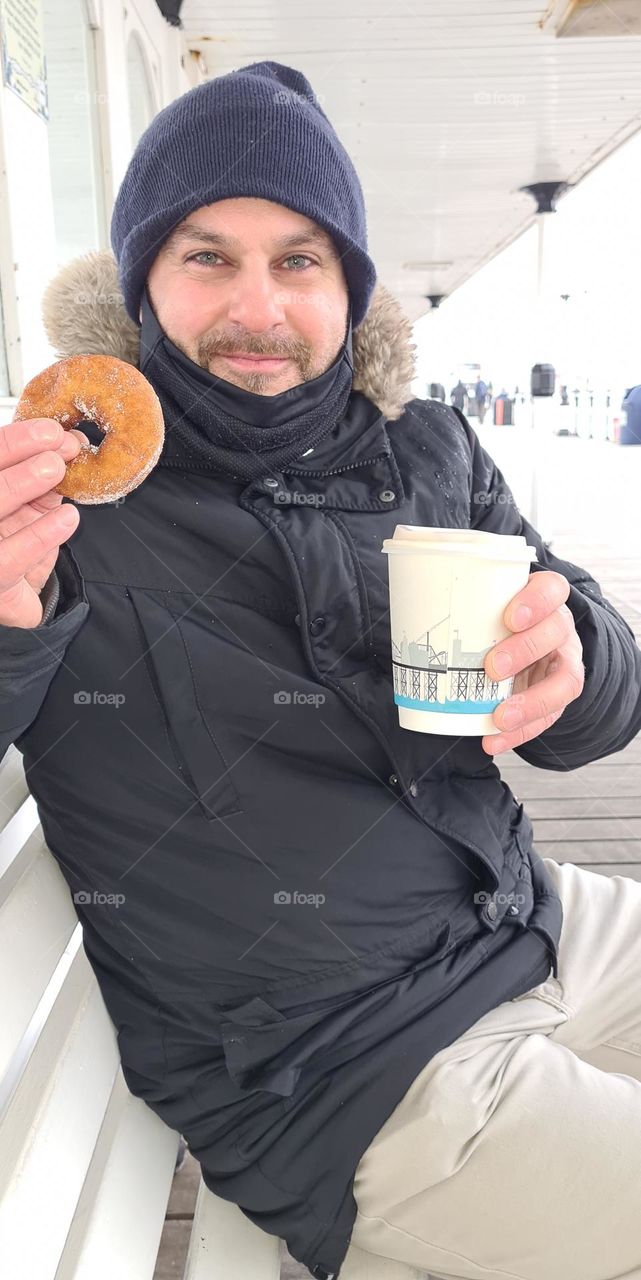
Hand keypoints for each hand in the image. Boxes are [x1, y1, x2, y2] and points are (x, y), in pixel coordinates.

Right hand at [0, 418, 86, 628]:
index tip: (49, 429)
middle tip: (55, 443)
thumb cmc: (12, 543)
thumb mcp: (28, 509)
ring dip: (21, 484)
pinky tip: (68, 519)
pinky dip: (40, 535)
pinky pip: (11, 558)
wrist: (7, 599)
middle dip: (16, 452)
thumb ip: (43, 483)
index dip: (14, 441)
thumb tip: (71, 446)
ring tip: (55, 468)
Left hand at [482, 570, 584, 754]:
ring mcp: (563, 661)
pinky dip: (521, 732)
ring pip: (565, 680)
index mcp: (545, 598)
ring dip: (532, 702)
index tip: (510, 618)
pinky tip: (494, 739)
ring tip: (499, 717)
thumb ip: (466, 609)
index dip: (536, 602)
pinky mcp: (558, 694)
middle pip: (556, 632)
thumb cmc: (497, 620)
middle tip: (492, 667)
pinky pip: (549, 716)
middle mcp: (559, 627)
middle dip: (525, 650)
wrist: (526, 644)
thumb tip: (412, 619)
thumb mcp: (486, 606)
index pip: (552, 589)